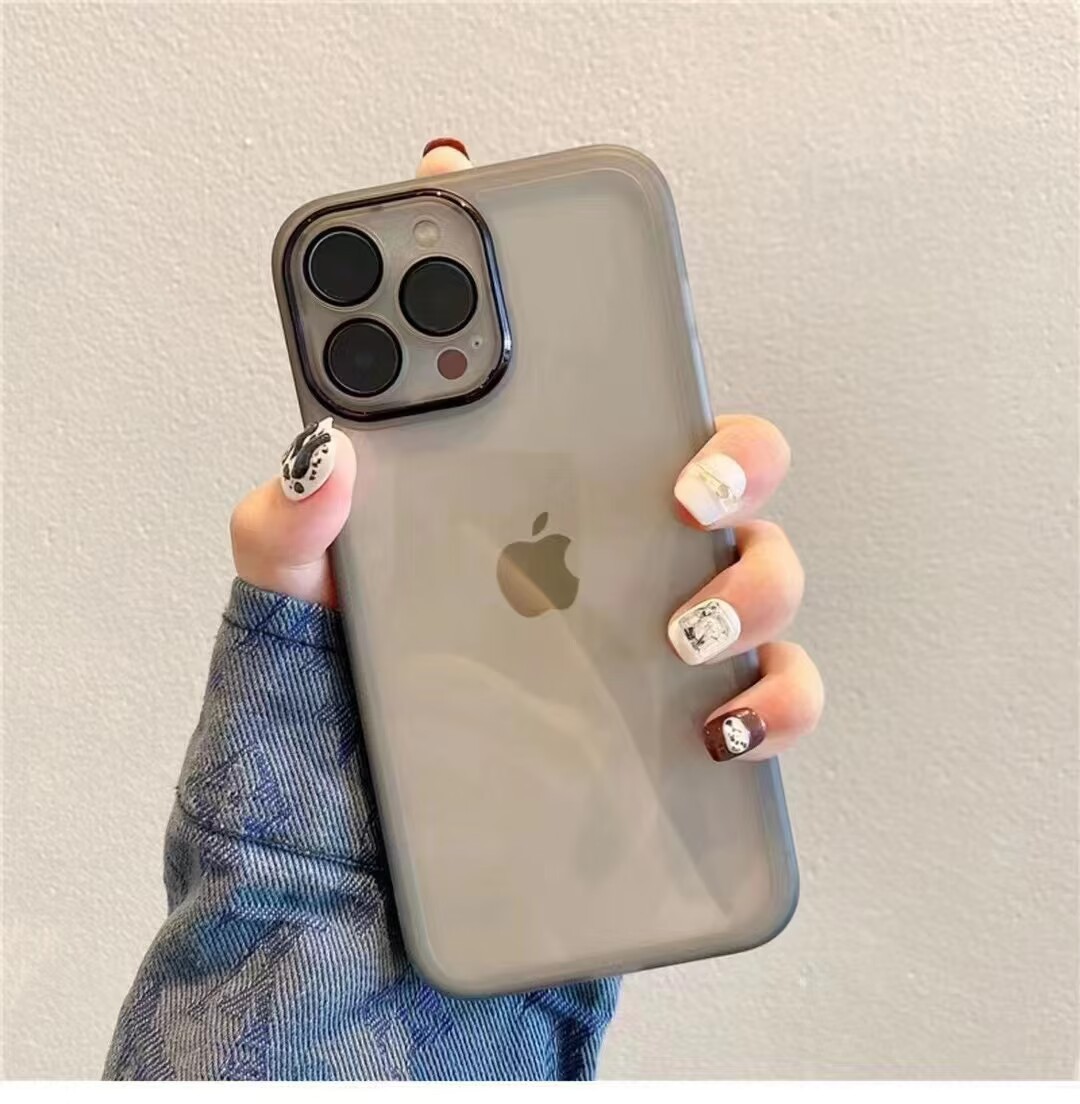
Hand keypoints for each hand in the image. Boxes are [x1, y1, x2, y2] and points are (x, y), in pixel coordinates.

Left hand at [231, 138, 822, 761]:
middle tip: (683, 487)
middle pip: (725, 471)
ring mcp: (656, 644)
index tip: (585, 287)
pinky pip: (771, 702)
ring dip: (754, 586)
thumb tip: (326, 450)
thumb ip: (292, 528)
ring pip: (766, 576)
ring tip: (683, 626)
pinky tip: (721, 725)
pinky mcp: (682, 737)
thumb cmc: (326, 720)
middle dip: (734, 459)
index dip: (597, 314)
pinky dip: (774, 705)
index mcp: (530, 504)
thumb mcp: (294, 613)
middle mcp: (611, 561)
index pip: (591, 393)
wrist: (343, 863)